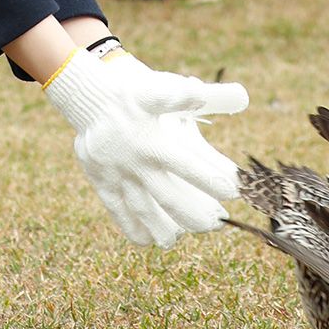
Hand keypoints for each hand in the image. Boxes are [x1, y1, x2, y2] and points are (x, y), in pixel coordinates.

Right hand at [42, 46, 246, 247]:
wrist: (86, 94)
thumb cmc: (131, 92)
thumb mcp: (161, 88)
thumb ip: (196, 95)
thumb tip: (241, 96)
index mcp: (153, 138)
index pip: (185, 164)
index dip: (208, 178)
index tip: (232, 190)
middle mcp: (135, 159)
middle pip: (167, 195)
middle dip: (193, 214)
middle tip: (215, 224)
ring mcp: (117, 173)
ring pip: (142, 208)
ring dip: (161, 227)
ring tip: (176, 239)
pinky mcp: (101, 179)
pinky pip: (117, 210)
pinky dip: (131, 227)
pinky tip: (146, 240)